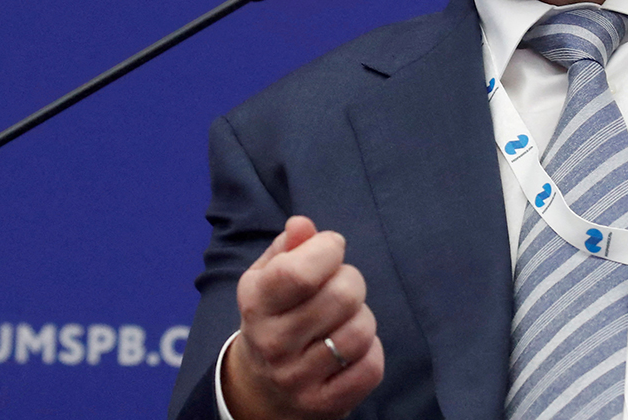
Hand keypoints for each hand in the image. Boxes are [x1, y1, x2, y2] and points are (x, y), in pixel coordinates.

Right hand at [222, 216, 384, 419]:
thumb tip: (302, 225)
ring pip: (360, 332)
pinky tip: (352, 348)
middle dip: (351, 280)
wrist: (262, 389)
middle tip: (341, 285)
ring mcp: (298, 379)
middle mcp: (273, 344)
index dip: (328, 249)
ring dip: (362, 317)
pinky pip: (371, 367)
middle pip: (341, 297)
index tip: (331, 248)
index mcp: (256, 304)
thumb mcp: (268, 278)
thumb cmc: (275, 316)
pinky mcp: (324, 405)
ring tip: (346, 318)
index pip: (299, 272)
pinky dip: (371, 351)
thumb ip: (288, 247)